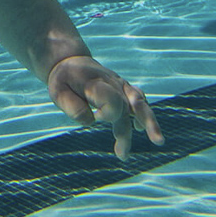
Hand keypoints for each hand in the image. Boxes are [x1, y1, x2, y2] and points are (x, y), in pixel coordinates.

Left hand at [46, 55, 164, 160]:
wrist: (69, 61)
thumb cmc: (63, 80)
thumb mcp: (57, 92)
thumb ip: (73, 108)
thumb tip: (92, 122)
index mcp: (96, 83)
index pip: (113, 100)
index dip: (109, 114)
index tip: (97, 118)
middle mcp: (112, 83)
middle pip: (128, 106)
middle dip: (129, 130)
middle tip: (123, 155)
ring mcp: (121, 84)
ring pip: (140, 102)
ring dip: (150, 121)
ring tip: (157, 140)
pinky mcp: (125, 88)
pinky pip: (140, 99)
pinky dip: (145, 113)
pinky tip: (141, 128)